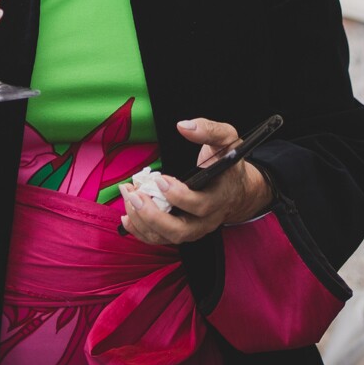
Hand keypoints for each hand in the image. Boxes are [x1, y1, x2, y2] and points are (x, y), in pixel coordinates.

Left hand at [120, 118, 273, 246]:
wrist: (236, 189)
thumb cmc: (229, 163)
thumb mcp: (227, 141)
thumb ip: (209, 130)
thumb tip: (184, 126)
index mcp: (219, 197)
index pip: (200, 206)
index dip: (178, 196)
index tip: (160, 180)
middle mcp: (207, 220)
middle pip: (180, 230)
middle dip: (153, 215)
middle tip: (135, 195)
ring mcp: (194, 229)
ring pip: (166, 237)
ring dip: (142, 221)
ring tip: (129, 197)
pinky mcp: (181, 232)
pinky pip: (159, 239)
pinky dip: (140, 230)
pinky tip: (127, 215)